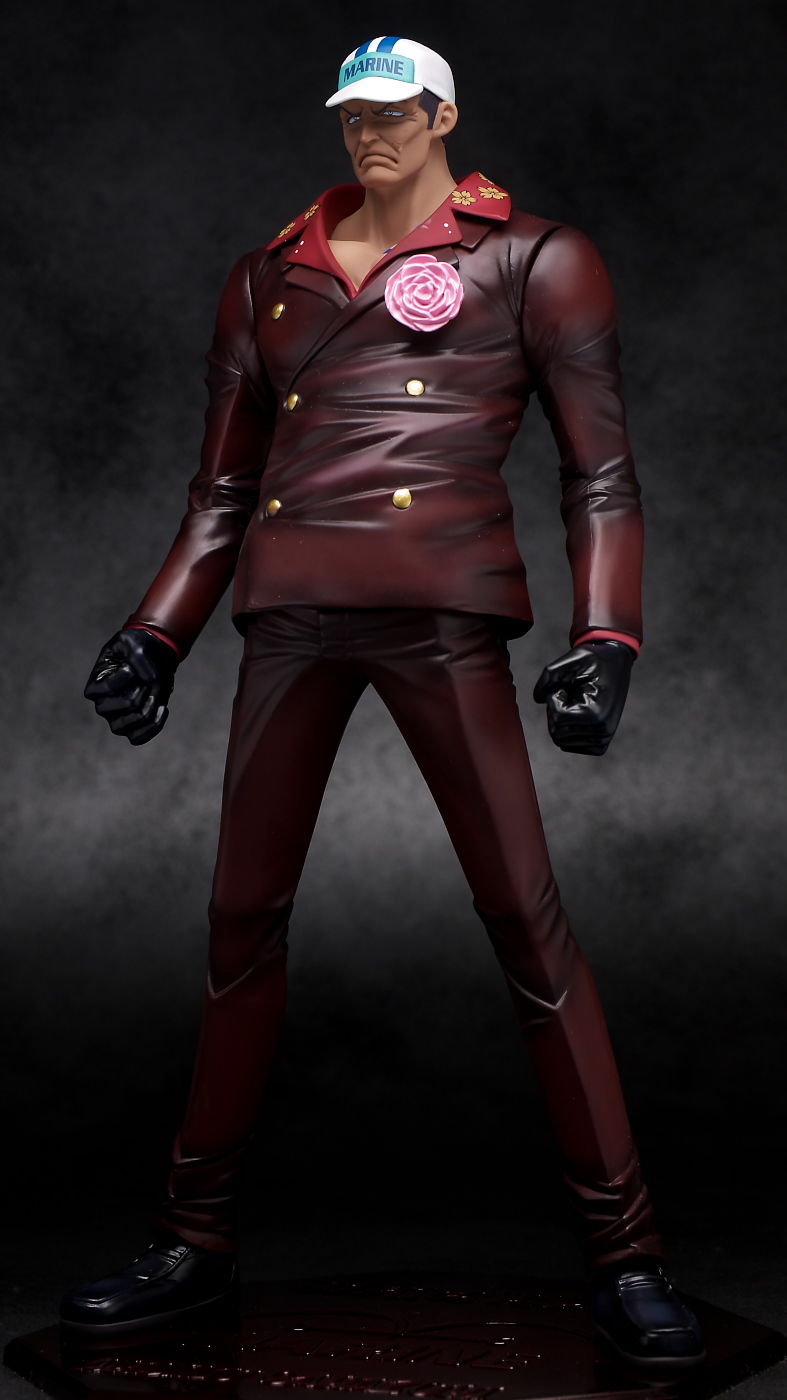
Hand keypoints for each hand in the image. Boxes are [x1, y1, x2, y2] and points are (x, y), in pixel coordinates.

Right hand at [84, 628, 177, 744]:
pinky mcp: (132, 728)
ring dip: (151, 706)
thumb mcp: (134, 642)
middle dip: (144, 690)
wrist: (153, 658)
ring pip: (132, 724)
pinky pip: (139, 738)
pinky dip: (154, 725)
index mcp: (95, 687)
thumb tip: (149, 681)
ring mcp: (116, 720)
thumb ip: (138, 658)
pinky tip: (162, 708)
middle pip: (127, 705)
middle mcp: (102, 706)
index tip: (132, 665)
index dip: (127, 675)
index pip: (108, 689)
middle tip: (147, 679)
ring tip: (156, 693)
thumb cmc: (137, 648)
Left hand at [532, 640, 634, 755]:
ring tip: (575, 702)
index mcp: (596, 714)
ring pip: (561, 740)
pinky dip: (567, 730)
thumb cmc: (593, 661)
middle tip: (570, 693)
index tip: (566, 685)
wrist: (616, 664)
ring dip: (562, 719)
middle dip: (556, 710)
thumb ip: (549, 677)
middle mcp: (602, 731)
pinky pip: (569, 745)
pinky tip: (577, 713)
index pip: (557, 718)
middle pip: (556, 732)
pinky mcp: (600, 744)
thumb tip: (538, 699)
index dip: (554, 698)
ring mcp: (602, 740)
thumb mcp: (571, 660)